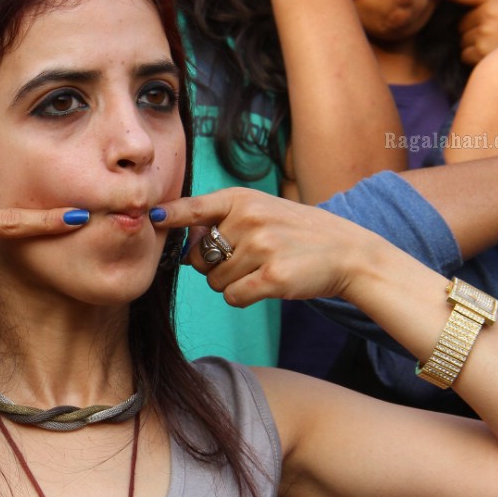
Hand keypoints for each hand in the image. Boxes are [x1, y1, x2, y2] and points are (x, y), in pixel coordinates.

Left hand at [155, 188, 381, 306]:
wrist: (347, 252)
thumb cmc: (295, 234)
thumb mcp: (260, 211)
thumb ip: (221, 221)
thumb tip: (181, 247)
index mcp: (242, 199)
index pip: (195, 207)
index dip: (170, 215)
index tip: (151, 217)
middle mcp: (250, 219)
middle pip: (199, 258)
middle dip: (213, 267)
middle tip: (245, 260)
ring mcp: (262, 247)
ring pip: (215, 282)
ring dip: (232, 283)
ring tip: (261, 269)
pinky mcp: (273, 277)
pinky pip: (233, 297)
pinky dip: (243, 297)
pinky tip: (265, 285)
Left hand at [427, 0, 497, 64]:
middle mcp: (489, 12)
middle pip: (461, 23)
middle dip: (472, 28)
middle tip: (495, 30)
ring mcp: (486, 32)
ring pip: (463, 40)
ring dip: (474, 43)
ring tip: (496, 42)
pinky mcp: (483, 52)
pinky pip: (465, 54)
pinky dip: (474, 56)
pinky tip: (493, 53)